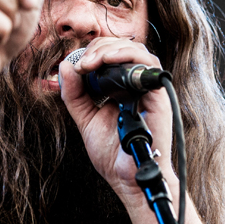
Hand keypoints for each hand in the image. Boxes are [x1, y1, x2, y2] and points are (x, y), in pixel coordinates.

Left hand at [57, 38, 175, 203]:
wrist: (126, 177)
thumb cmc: (111, 152)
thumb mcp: (85, 118)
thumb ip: (74, 94)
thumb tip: (65, 67)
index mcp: (122, 87)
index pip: (112, 53)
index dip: (94, 51)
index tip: (77, 65)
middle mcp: (138, 85)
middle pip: (124, 47)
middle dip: (99, 48)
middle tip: (83, 63)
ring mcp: (149, 90)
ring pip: (138, 50)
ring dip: (112, 49)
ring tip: (92, 61)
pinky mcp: (158, 97)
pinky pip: (149, 66)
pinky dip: (128, 56)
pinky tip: (109, 60)